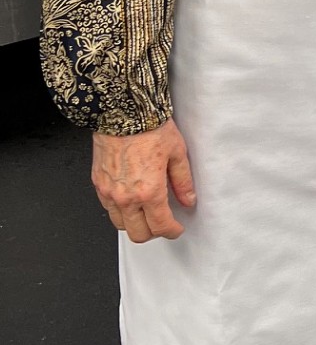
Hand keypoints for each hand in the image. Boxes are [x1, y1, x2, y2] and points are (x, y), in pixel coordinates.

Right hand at [92, 119, 195, 242]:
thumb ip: (183, 181)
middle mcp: (126, 197)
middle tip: (163, 223)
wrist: (123, 111)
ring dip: (135, 224)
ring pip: (120, 225)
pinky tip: (131, 200)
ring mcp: (109, 192)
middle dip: (153, 232)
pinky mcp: (98, 184)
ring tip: (147, 213)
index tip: (176, 228)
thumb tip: (188, 199)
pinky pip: (108, 209)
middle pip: (138, 234)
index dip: (172, 231)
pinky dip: (120, 211)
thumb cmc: (150, 128)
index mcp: (149, 191)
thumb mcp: (177, 153)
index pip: (161, 226)